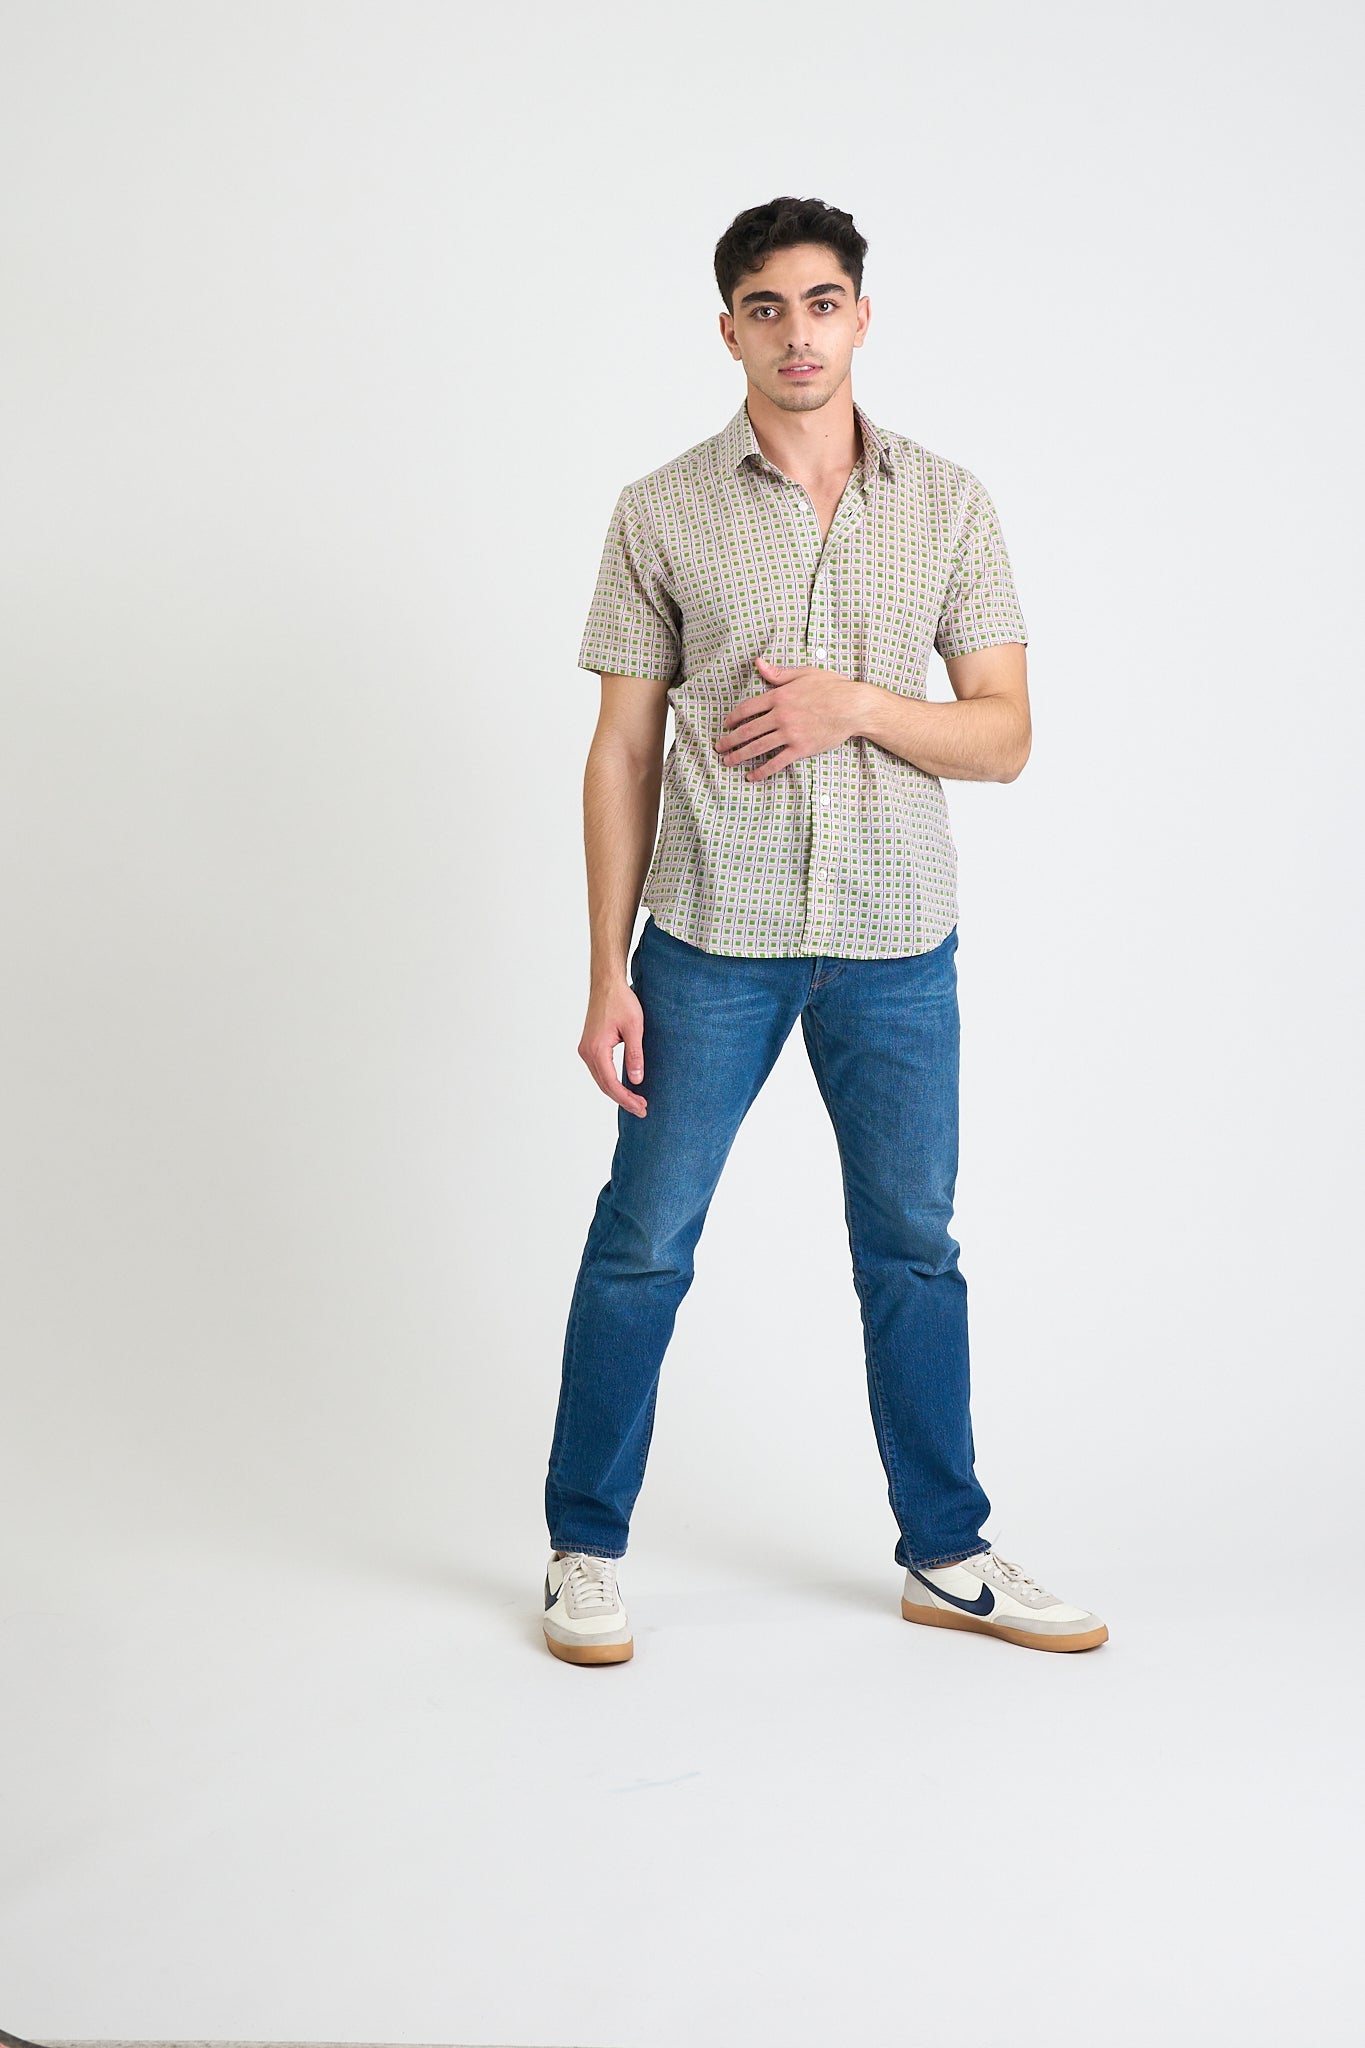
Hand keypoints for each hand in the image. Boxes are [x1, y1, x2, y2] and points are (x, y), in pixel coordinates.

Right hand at [579, 981, 647, 1116]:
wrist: (607, 984)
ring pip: (601, 1079)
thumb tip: (636, 1080)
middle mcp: (586, 1052)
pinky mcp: (589, 1045)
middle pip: (604, 1085)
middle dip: (623, 1099)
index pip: (611, 1084)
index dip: (627, 1098)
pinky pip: (599, 1070)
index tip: (642, 1106)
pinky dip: (611, 1081)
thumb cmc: (621, 1002)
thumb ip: (635, 1055)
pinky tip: (624, 1086)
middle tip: (642, 1109)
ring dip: (617, 1092)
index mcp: (596, 1050)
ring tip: (636, 1101)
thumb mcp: (634, 1028)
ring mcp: (586, 1049)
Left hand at [714, 658, 869, 779]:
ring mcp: (790, 734)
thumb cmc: (832, 687)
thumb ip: (778, 673)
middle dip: (729, 740)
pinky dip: (762, 771)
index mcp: (779, 696)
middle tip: (718, 747)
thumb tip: (759, 663)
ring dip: (739, 756)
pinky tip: (751, 776)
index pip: (747, 708)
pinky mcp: (800, 749)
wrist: (853, 706)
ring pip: (757, 747)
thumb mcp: (804, 673)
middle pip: (747, 730)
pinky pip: (776, 762)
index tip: (726, 724)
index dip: (733, 717)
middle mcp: (780, 716)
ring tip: (727, 762)